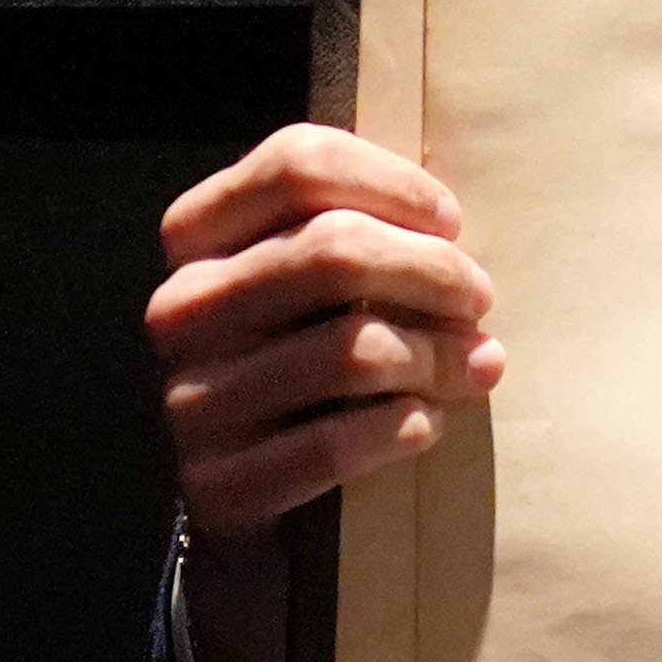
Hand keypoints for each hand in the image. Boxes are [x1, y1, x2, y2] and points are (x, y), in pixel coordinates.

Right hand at [150, 127, 503, 661]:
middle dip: (432, 271)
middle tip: (479, 299)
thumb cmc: (308, 356)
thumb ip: (363, 230)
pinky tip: (427, 422)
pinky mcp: (216, 485)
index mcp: (196, 235)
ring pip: (349, 349)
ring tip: (476, 365)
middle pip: (336, 250)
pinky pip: (332, 445)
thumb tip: (452, 227)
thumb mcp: (316, 279)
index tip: (451, 220)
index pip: (297, 165)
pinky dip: (400, 429)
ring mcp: (190, 399)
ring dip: (435, 356)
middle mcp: (181, 309)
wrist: (254, 496)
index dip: (393, 183)